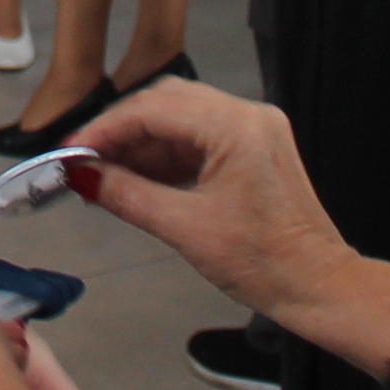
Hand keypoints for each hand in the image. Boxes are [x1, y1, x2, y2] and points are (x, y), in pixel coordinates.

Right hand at [73, 81, 358, 326]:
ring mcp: (254, 129)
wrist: (319, 286)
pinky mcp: (254, 148)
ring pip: (181, 120)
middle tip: (83, 161)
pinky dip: (165, 157)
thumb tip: (80, 176)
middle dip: (121, 131)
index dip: (105, 129)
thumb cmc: (262, 263)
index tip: (70, 152)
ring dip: (141, 145)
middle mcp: (248, 114)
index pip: (154, 109)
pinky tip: (136, 178)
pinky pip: (198, 139)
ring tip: (103, 174)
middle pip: (167, 103)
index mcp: (237, 126)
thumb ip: (127, 195)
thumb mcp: (185, 229)